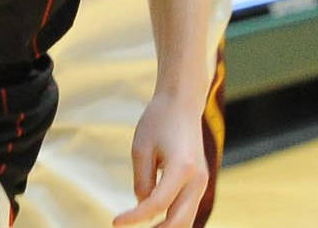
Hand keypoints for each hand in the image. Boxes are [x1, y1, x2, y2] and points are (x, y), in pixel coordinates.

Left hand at [114, 92, 207, 227]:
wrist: (182, 103)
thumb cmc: (159, 121)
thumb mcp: (141, 148)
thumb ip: (142, 181)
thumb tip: (143, 206)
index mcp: (182, 167)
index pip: (157, 204)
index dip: (135, 217)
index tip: (115, 222)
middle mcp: (197, 179)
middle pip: (178, 221)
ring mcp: (202, 182)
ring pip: (187, 220)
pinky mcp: (199, 182)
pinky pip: (188, 210)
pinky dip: (173, 220)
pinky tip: (155, 223)